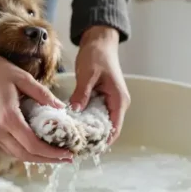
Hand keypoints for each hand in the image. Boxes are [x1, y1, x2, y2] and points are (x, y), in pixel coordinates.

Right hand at [0, 35, 72, 162]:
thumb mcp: (22, 78)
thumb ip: (43, 94)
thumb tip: (61, 108)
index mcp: (8, 118)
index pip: (33, 145)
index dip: (52, 153)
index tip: (68, 153)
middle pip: (26, 155)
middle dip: (48, 159)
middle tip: (66, 157)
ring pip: (17, 155)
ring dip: (37, 157)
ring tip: (55, 153)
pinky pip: (9, 149)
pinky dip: (25, 151)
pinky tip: (37, 146)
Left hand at [70, 25, 130, 143]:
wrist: (99, 41)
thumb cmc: (97, 55)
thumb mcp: (88, 74)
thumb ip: (82, 92)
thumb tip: (75, 111)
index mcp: (119, 100)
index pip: (114, 129)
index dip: (102, 142)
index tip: (87, 150)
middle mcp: (117, 104)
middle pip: (107, 129)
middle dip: (93, 139)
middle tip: (73, 146)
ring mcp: (109, 102)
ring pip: (100, 123)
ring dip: (88, 131)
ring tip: (71, 139)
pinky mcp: (101, 99)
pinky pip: (94, 115)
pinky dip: (85, 121)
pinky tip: (72, 125)